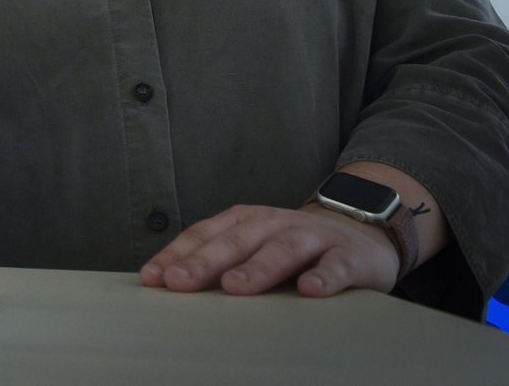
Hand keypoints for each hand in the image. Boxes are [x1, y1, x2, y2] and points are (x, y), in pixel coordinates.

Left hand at [140, 204, 399, 297]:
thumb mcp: (251, 246)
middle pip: (235, 242)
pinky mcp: (347, 255)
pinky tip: (310, 290)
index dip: (176, 255)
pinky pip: (335, 266)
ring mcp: (311, 237)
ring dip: (256, 268)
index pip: (203, 235)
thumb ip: (217, 261)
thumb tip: (167, 284)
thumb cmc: (291, 247)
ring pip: (281, 251)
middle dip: (204, 262)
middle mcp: (273, 223)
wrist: (358, 234)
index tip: (153, 278)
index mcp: (244, 221)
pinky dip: (324, 277)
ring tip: (234, 288)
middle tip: (179, 282)